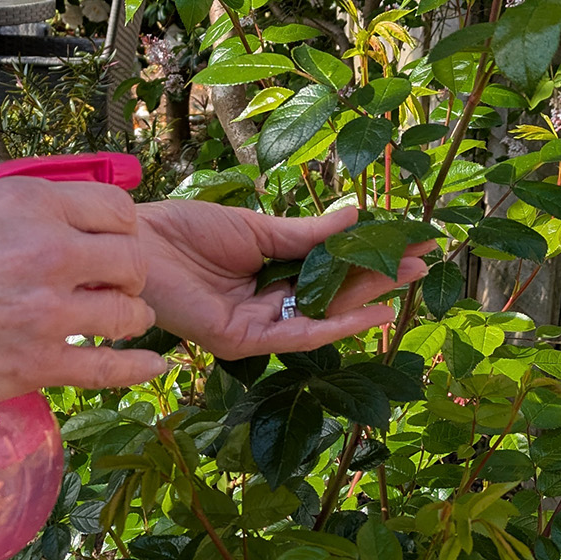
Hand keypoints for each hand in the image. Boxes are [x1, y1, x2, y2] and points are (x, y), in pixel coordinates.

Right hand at [0, 178, 165, 408]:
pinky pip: (110, 368)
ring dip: (130, 321)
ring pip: (129, 314)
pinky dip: (139, 368)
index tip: (111, 249)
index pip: (115, 210)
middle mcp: (49, 251)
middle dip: (129, 277)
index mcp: (29, 205)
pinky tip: (155, 368)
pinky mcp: (36, 365)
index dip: (119, 233)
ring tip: (121, 328)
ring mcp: (47, 311)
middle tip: (115, 290)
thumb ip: (11, 214)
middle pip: (132, 261)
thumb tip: (41, 218)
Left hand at [135, 201, 430, 359]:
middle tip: (424, 261)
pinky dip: (335, 325)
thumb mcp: (256, 229)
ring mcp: (254, 327)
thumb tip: (355, 217)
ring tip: (408, 278)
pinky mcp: (240, 342)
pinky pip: (295, 336)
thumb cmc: (184, 232)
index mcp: (267, 274)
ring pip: (321, 316)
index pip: (328, 270)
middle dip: (378, 278)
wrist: (136, 244)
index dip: (368, 257)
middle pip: (331, 295)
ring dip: (367, 299)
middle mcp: (264, 305)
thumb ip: (306, 234)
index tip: (409, 241)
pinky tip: (370, 311)